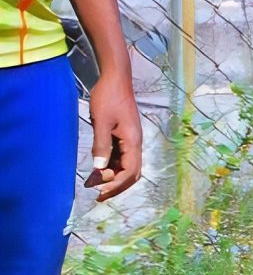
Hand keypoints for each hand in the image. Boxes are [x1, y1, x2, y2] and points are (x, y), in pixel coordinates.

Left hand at [83, 70, 142, 199]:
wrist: (115, 79)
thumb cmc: (108, 98)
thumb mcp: (102, 123)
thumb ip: (101, 146)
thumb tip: (99, 170)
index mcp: (133, 141)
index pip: (129, 172)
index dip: (115, 185)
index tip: (98, 192)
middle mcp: (135, 143)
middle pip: (132, 173)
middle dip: (117, 186)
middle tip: (98, 195)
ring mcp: (130, 140)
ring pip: (126, 166)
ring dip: (113, 177)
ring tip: (95, 184)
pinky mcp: (124, 136)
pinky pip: (121, 157)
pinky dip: (111, 167)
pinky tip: (98, 170)